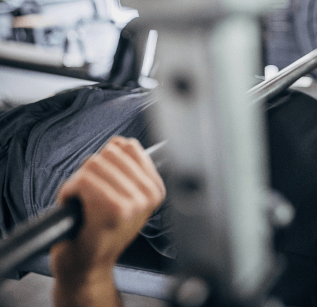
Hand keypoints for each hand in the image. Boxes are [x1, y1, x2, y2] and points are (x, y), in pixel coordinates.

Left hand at [51, 136, 165, 285]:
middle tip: (93, 198)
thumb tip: (121, 142)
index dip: (107, 162)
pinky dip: (69, 192)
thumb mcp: (125, 196)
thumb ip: (128, 166)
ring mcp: (134, 201)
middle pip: (109, 152)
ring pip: (93, 163)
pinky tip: (78, 210)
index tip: (106, 185)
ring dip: (79, 183)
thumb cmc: (100, 230)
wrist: (87, 265)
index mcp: (155, 188)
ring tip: (86, 205)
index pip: (127, 146)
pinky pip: (82, 179)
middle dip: (91, 172)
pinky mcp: (113, 208)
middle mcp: (149, 194)